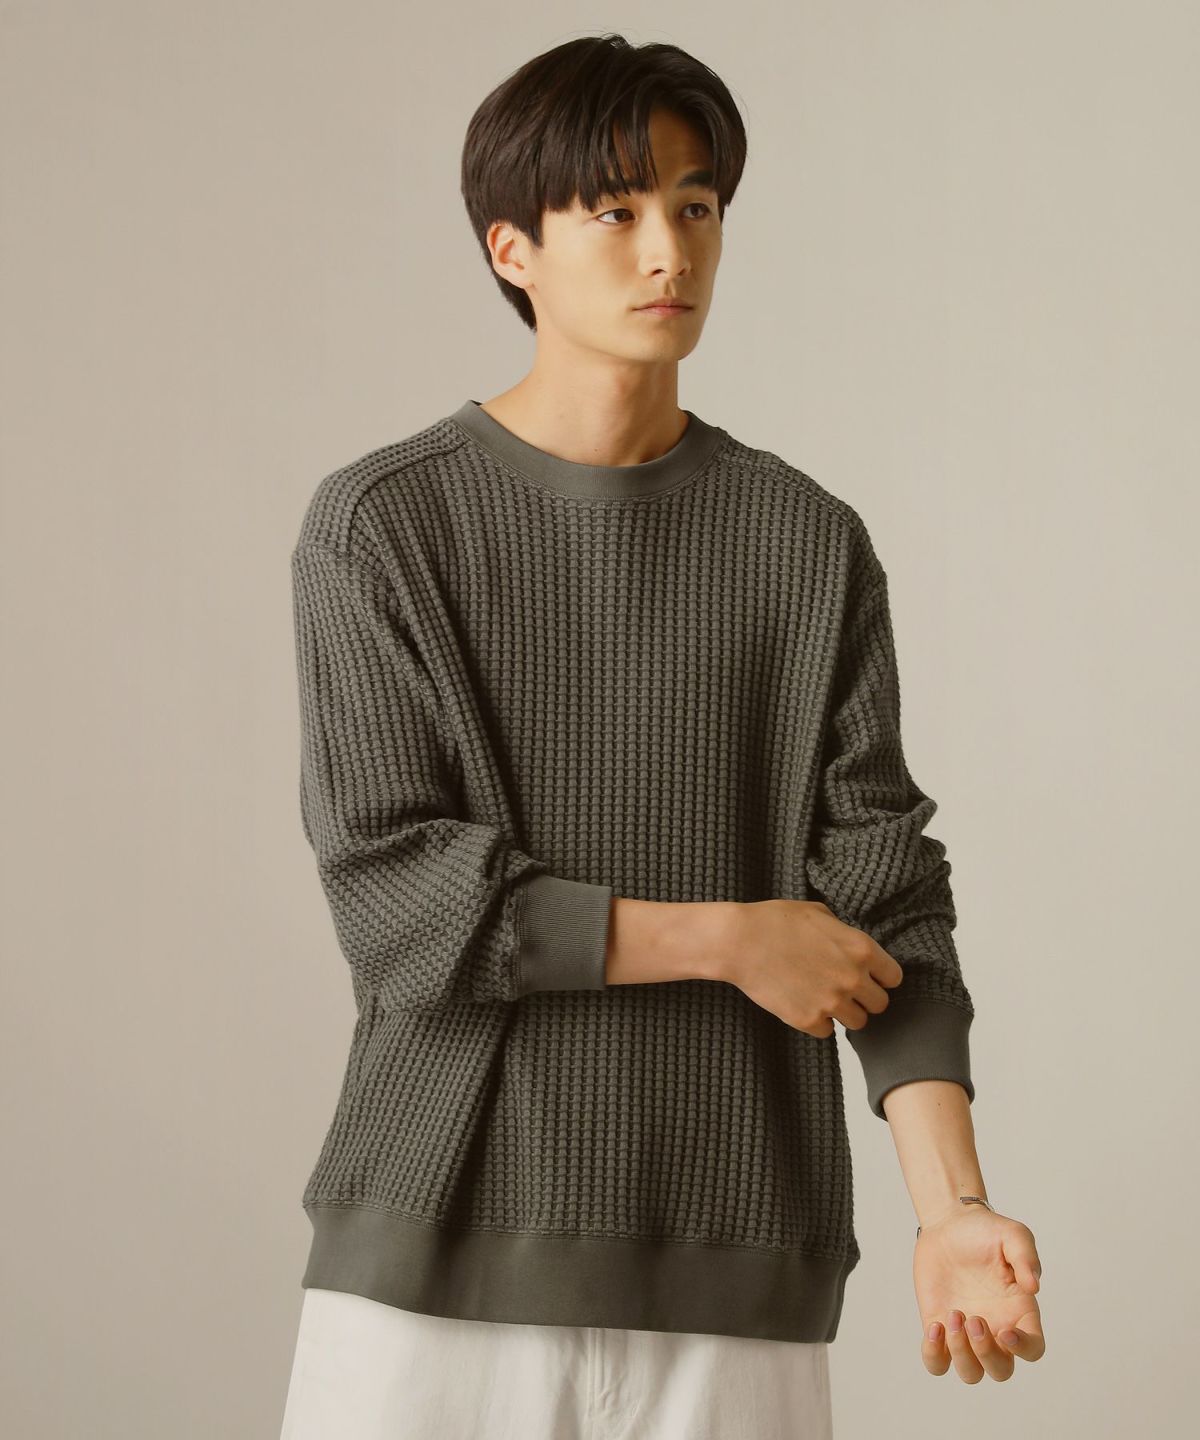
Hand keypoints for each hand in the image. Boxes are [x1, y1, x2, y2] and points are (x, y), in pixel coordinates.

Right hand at [730, 899, 902, 1037]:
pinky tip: (803, 1004)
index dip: (880, 978)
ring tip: (823, 998)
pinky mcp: (808, 1020)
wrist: (739, 942)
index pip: (894, 978)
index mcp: (861, 948)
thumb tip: (850, 944)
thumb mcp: (818, 913)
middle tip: (843, 989)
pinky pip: (827, 1031)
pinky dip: (818, 1022)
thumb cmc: (774, 921)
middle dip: (864, 998)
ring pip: (858, 1022)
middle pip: (880, 1005)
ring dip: (844, 1013)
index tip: (867, 977)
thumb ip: (843, 932)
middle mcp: (852, 978)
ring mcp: (831, 1002)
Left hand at [913, 1202, 1045, 1381]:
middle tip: (973, 1318)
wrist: (948, 1224)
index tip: (1005, 1331)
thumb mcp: (1012, 1234)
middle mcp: (995, 1329)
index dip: (1023, 1350)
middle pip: (1000, 1371)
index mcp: (1019, 1312)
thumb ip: (1026, 1257)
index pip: (1033, 1349)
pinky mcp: (938, 1326)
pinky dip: (934, 1354)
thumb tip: (1033, 1287)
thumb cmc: (986, 1231)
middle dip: (986, 1354)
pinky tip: (934, 1325)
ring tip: (953, 1314)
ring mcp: (966, 1332)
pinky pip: (937, 1362)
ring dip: (962, 1354)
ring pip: (970, 1372)